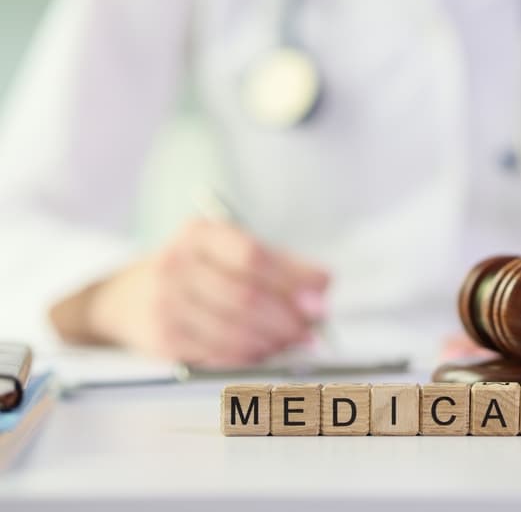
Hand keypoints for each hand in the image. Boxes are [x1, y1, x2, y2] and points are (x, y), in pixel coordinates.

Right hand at [50, 218, 329, 366]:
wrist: (125, 297)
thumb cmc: (195, 270)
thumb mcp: (230, 251)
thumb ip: (281, 265)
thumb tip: (324, 285)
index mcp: (200, 233)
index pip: (252, 255)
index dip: (292, 280)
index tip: (321, 301)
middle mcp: (176, 263)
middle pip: (245, 297)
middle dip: (288, 319)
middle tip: (313, 332)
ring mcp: (165, 302)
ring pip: (233, 330)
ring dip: (273, 343)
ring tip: (294, 344)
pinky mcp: (162, 338)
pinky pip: (216, 353)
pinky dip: (248, 358)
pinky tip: (264, 354)